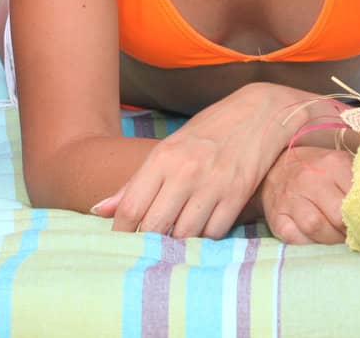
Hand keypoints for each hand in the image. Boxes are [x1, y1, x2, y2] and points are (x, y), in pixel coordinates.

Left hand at [89, 83, 310, 239]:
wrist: (259, 113)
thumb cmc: (207, 131)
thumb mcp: (168, 148)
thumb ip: (135, 182)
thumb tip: (99, 211)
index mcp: (162, 158)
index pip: (131, 207)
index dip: (121, 231)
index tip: (120, 242)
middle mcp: (185, 172)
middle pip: (155, 226)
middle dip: (148, 240)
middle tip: (147, 245)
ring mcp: (213, 185)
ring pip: (185, 234)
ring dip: (178, 240)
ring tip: (176, 236)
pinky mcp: (238, 196)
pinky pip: (214, 232)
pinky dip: (206, 235)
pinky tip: (204, 225)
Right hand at [258, 146, 352, 244]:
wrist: (275, 167)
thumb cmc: (317, 170)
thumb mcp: (341, 165)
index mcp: (332, 164)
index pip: (359, 197)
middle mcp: (309, 179)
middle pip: (338, 216)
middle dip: (351, 230)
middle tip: (356, 234)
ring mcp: (290, 199)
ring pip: (316, 227)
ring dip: (332, 239)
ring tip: (338, 237)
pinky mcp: (277, 218)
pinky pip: (295, 238)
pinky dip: (309, 244)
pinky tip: (315, 238)